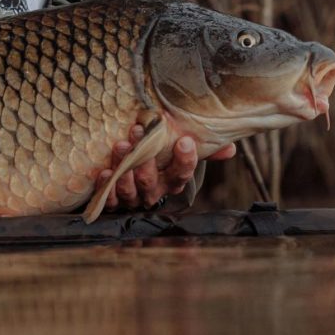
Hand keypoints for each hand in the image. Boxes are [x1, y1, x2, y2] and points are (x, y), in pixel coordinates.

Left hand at [98, 125, 236, 210]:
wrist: (134, 172)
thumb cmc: (160, 157)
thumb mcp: (180, 151)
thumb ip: (204, 149)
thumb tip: (230, 148)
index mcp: (172, 180)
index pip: (182, 174)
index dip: (185, 160)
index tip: (185, 141)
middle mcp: (154, 191)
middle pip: (151, 182)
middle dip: (145, 161)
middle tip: (139, 135)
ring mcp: (133, 197)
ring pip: (129, 190)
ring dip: (124, 170)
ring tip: (121, 146)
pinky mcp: (113, 199)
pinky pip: (110, 199)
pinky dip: (107, 187)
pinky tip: (104, 172)